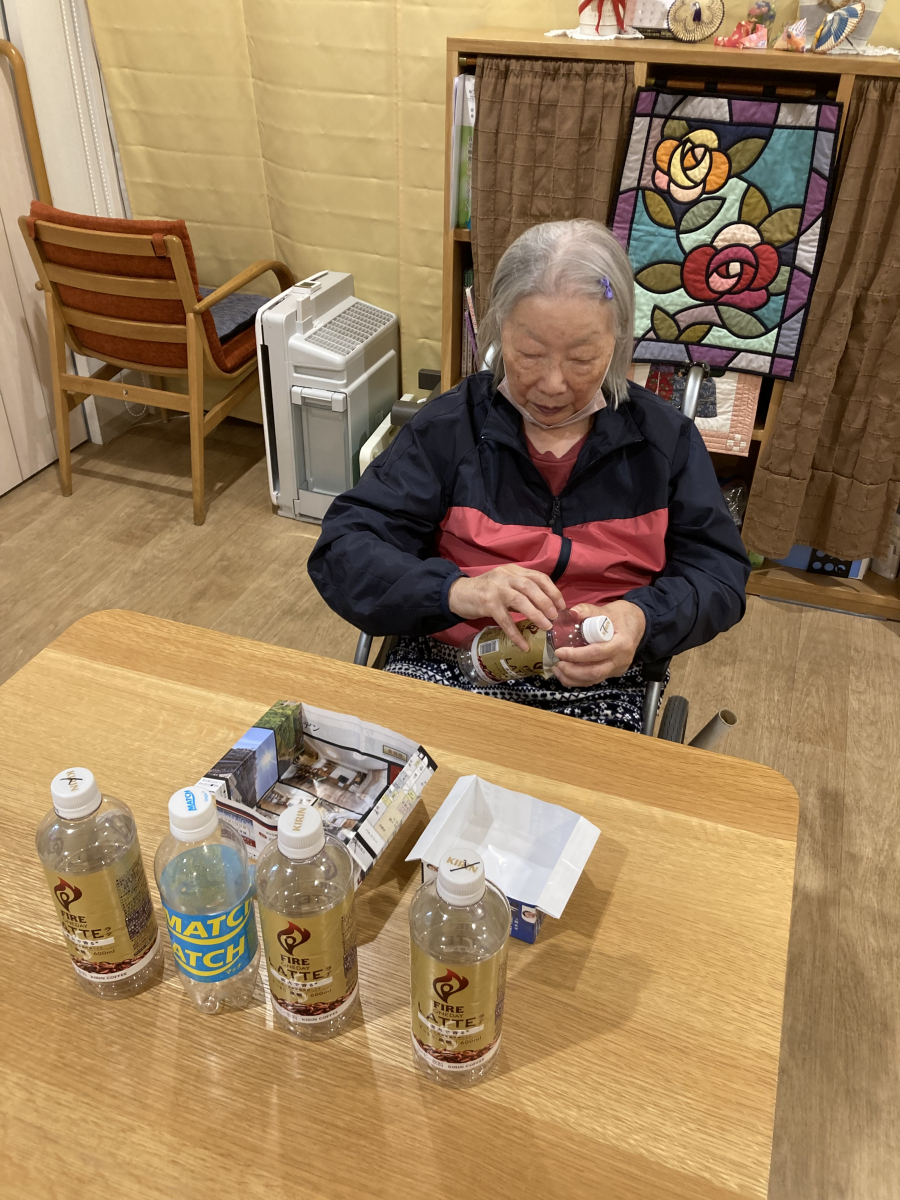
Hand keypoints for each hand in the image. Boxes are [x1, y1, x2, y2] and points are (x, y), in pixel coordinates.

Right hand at [448, 566, 564, 650]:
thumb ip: (522, 589)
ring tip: (546, 627)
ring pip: (520, 601)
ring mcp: (496, 589)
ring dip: (536, 614)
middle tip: (555, 617)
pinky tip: (523, 645)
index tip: (561, 605)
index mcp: (513, 571)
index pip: (539, 576)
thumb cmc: (485, 591)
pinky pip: (504, 620)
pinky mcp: (487, 603)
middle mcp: (506, 576)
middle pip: (531, 587)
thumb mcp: (505, 584)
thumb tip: (547, 606)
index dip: (553, 591)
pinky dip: (515, 633)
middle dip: (546, 602)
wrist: (458, 594)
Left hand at [551, 600, 645, 687]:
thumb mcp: (607, 610)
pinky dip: (579, 680)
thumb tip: (572, 612)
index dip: (577, 655)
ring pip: (594, 680)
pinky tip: (566, 674)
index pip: (597, 653)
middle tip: (557, 663)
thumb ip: (589, 610)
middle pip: (595, 672)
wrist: (639, 624)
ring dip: (573, 678)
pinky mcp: (613, 672)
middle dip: (572, 671)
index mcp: (621, 644)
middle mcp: (621, 660)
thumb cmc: (621, 616)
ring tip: (558, 669)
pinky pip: (595, 679)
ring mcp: (618, 668)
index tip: (560, 651)